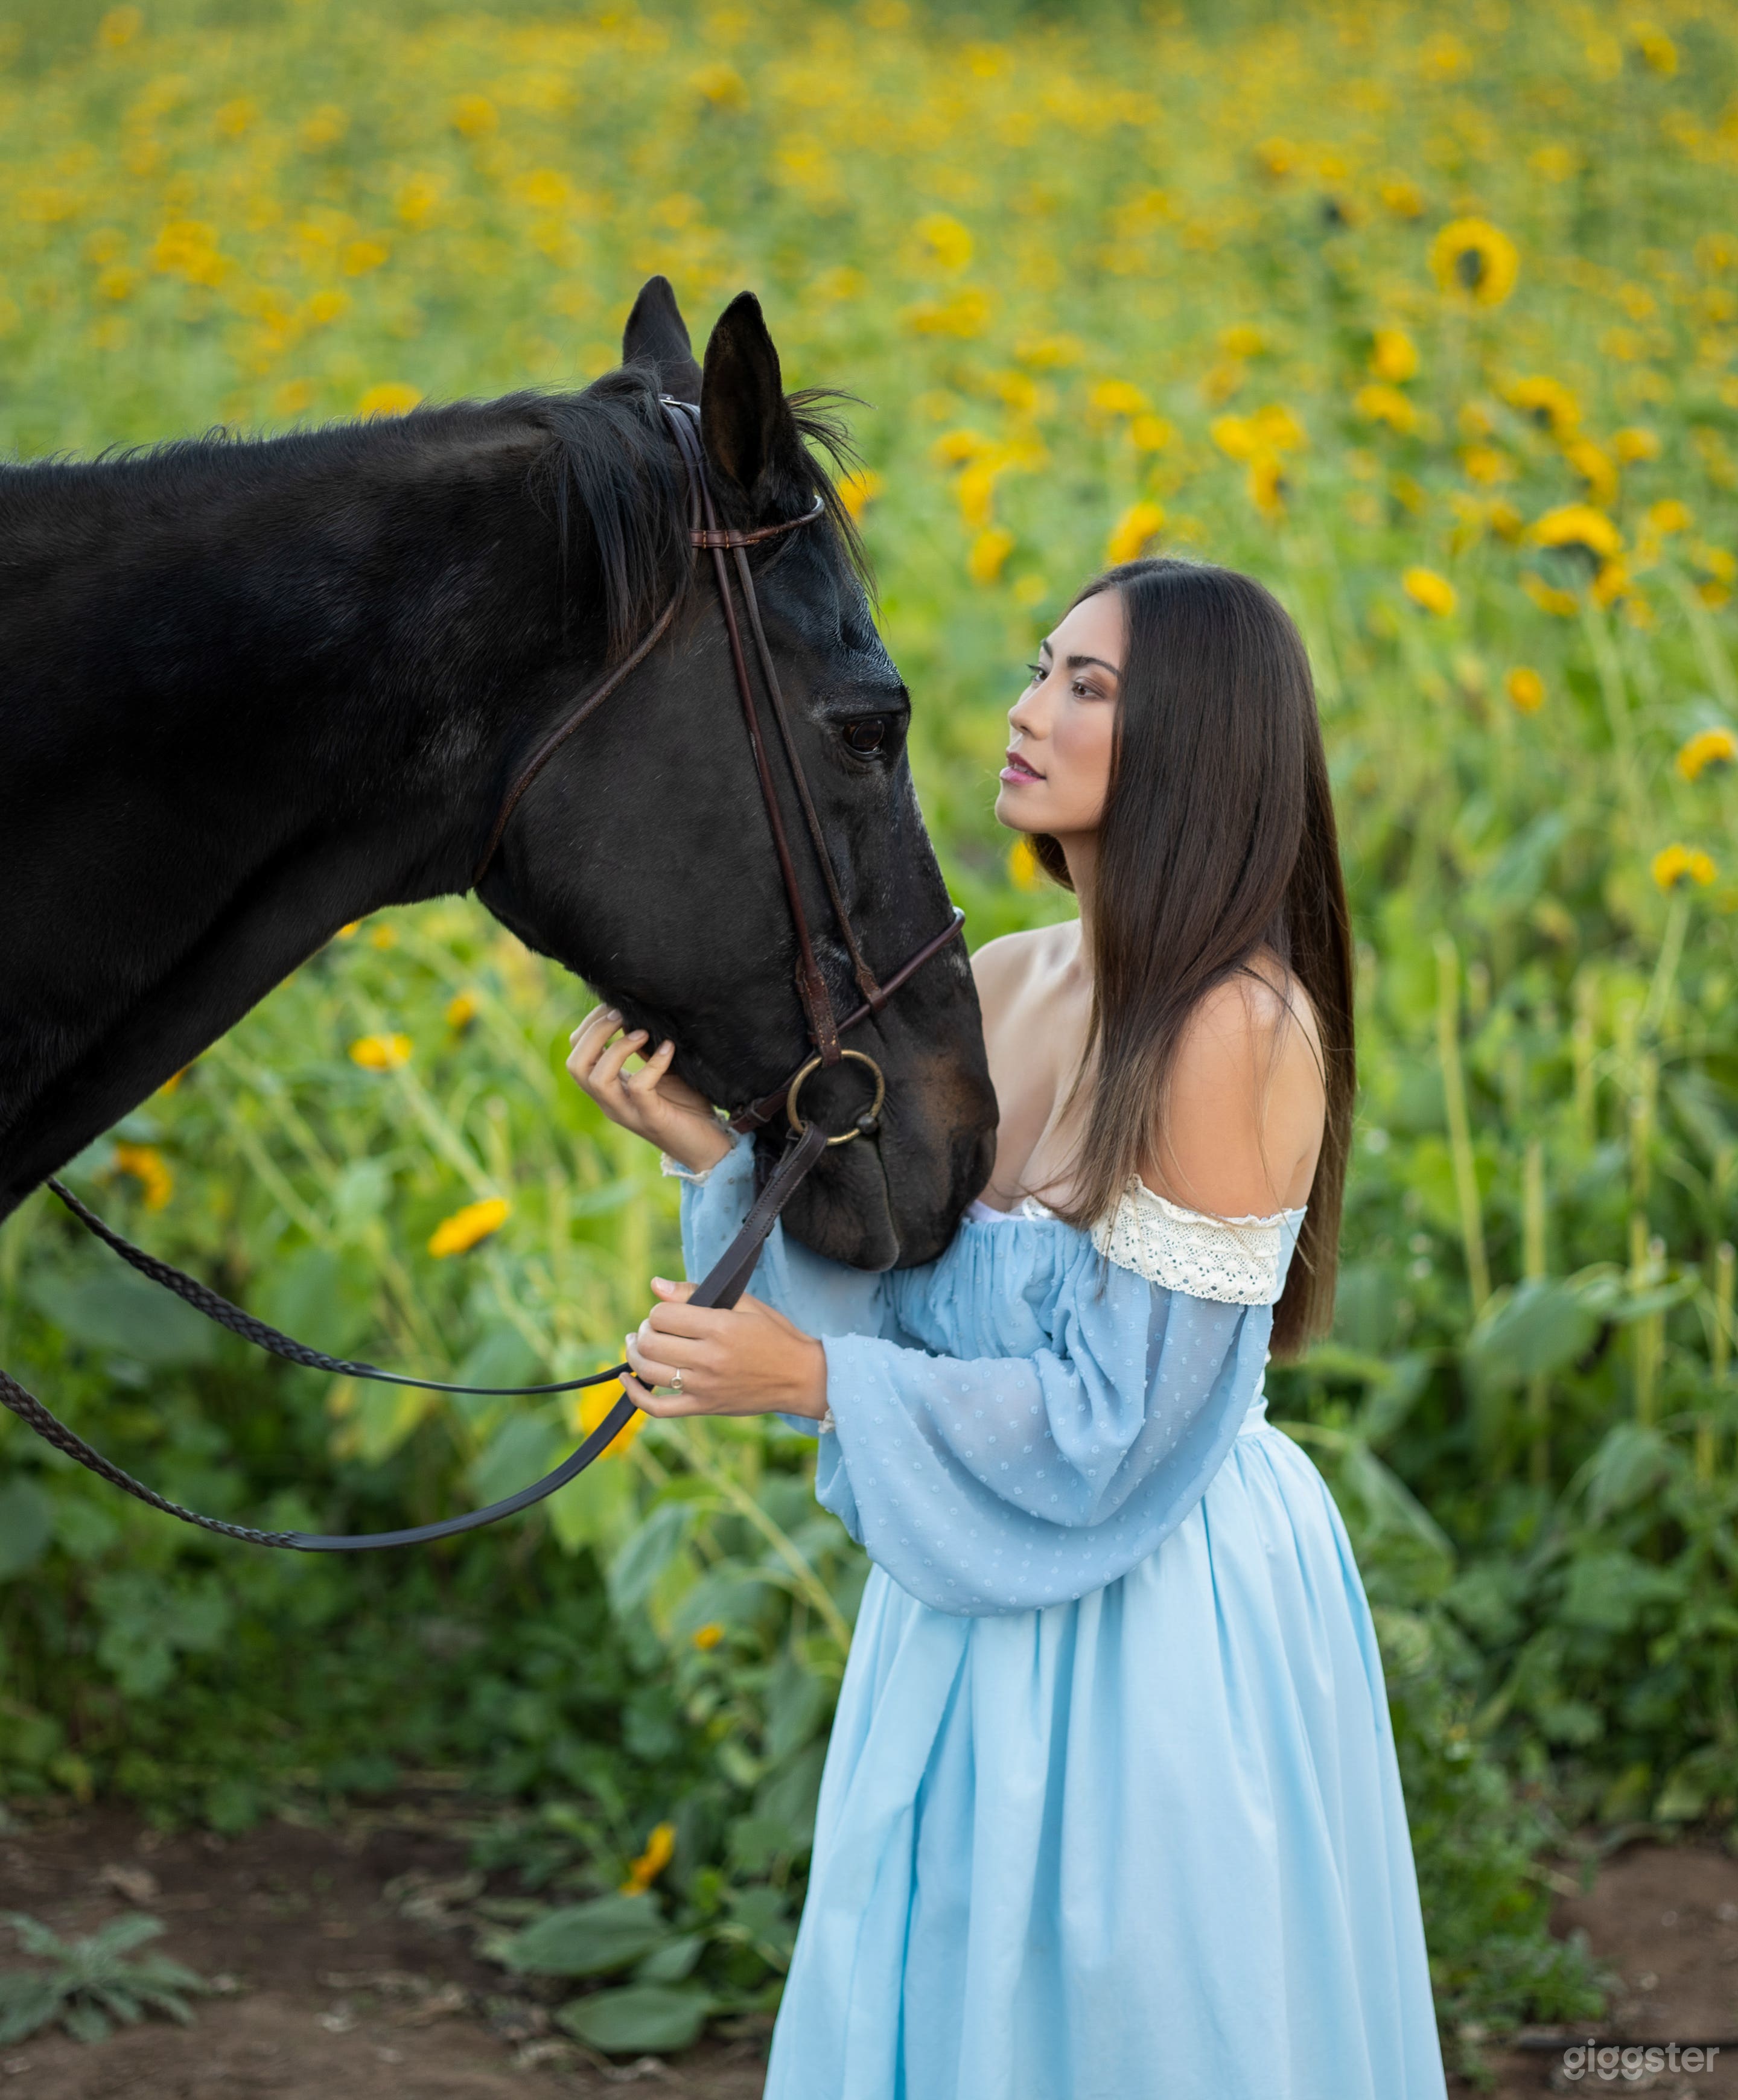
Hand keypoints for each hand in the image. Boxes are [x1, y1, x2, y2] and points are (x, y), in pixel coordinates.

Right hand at [566, 1007, 732, 1172]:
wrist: (709, 1144)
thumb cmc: (687, 1105)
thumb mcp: (662, 1070)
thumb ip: (645, 1049)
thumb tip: (637, 1013)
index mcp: (609, 1088)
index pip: (578, 1054)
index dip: (589, 1026)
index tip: (614, 1006)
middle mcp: (611, 1102)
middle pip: (576, 1065)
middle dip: (594, 1033)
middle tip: (621, 1014)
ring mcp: (628, 1112)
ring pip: (596, 1079)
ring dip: (616, 1048)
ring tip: (642, 1032)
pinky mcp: (650, 1119)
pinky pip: (638, 1088)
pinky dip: (652, 1064)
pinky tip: (668, 1050)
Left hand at [622, 1279, 828, 1421]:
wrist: (801, 1377)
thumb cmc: (775, 1335)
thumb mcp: (743, 1304)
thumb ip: (695, 1293)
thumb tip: (655, 1285)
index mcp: (720, 1328)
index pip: (663, 1316)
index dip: (659, 1311)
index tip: (669, 1312)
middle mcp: (708, 1359)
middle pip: (651, 1343)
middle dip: (644, 1331)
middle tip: (653, 1328)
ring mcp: (704, 1387)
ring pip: (649, 1372)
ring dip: (636, 1355)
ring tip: (639, 1345)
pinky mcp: (703, 1408)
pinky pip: (657, 1408)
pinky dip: (635, 1395)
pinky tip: (628, 1379)